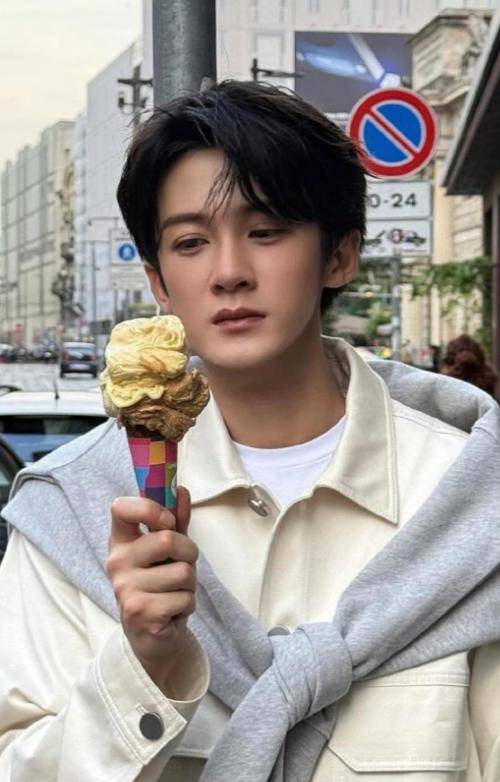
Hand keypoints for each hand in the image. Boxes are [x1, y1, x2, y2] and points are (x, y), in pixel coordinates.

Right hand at [107, 487, 196, 690]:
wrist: (152, 635)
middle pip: (167, 540)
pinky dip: (188, 605)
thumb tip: (182, 490)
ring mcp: (125, 589)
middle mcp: (116, 562)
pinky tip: (172, 611)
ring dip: (190, 584)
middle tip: (183, 566)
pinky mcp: (141, 613)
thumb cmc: (160, 583)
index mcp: (120, 541)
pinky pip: (185, 598)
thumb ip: (175, 521)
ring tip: (176, 592)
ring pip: (183, 572)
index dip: (150, 508)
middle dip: (190, 553)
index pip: (121, 508)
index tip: (167, 522)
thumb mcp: (168, 550)